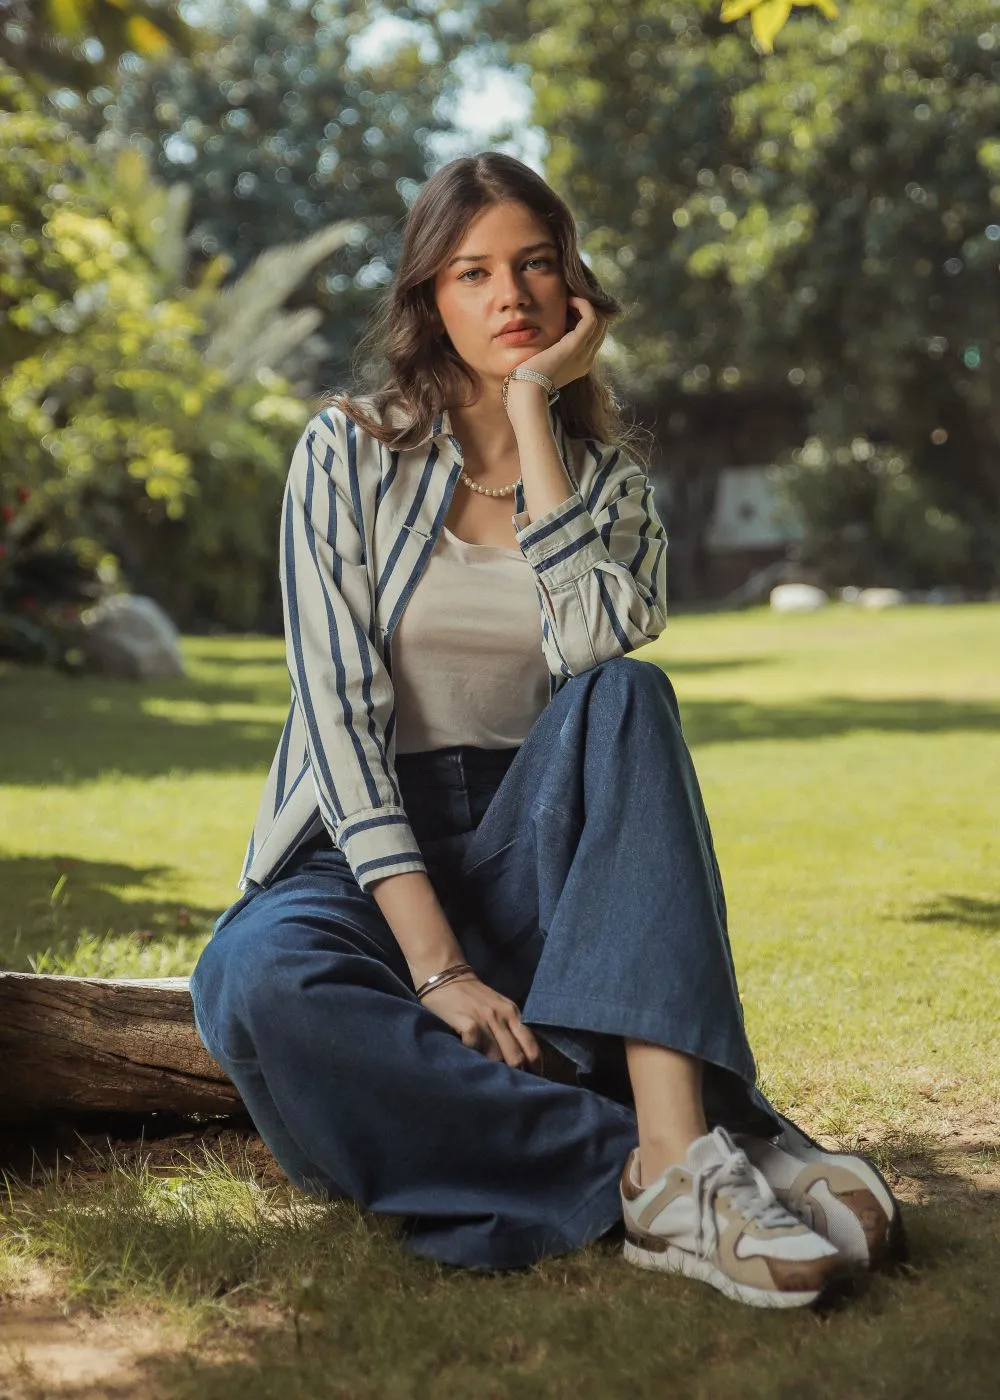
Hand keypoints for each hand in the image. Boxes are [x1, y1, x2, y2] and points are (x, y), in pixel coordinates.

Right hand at [420, 972, 543, 1072]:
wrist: (446, 976)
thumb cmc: (472, 997)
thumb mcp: (498, 1008)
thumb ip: (508, 1029)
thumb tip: (520, 1060)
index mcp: (514, 1014)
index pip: (532, 1047)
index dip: (534, 1068)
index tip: (532, 1083)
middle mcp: (504, 1017)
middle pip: (517, 1057)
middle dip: (515, 1076)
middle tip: (511, 1091)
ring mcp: (486, 1020)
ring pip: (497, 1057)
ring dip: (493, 1071)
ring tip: (489, 1083)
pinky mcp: (468, 1023)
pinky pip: (476, 1048)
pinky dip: (473, 1058)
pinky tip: (469, 1062)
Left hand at [505, 295, 609, 400]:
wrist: (527, 389)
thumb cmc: (528, 377)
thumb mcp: (545, 360)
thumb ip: (552, 348)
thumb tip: (549, 331)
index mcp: (580, 364)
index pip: (594, 337)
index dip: (585, 320)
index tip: (568, 309)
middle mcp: (587, 359)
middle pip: (601, 328)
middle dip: (589, 311)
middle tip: (571, 300)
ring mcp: (584, 353)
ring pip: (599, 321)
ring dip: (586, 305)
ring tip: (569, 298)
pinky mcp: (576, 345)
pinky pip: (590, 318)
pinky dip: (583, 305)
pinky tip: (569, 300)